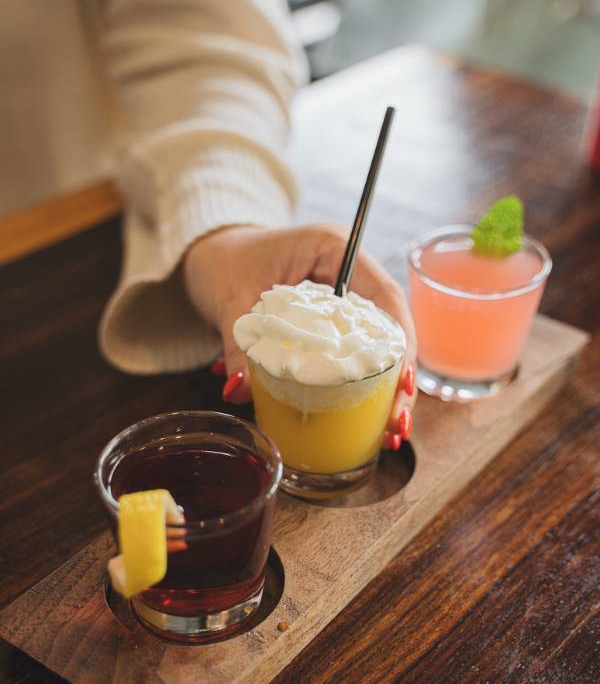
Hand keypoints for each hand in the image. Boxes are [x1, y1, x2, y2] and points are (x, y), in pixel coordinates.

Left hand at [183, 223, 416, 440]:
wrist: (208, 254)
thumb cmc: (224, 260)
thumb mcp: (230, 299)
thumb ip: (238, 347)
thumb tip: (240, 391)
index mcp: (334, 249)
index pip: (385, 297)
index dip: (402, 343)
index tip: (404, 384)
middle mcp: (348, 275)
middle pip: (390, 330)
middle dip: (399, 380)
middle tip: (398, 424)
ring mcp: (343, 303)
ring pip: (378, 349)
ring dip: (386, 391)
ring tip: (390, 434)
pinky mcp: (331, 326)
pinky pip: (354, 357)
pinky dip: (361, 389)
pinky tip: (370, 422)